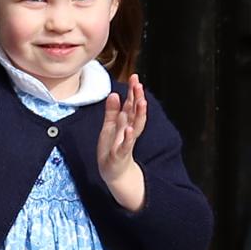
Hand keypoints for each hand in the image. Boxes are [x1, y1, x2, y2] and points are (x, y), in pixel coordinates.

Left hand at [97, 74, 147, 210]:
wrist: (114, 172)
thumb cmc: (111, 149)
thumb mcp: (109, 127)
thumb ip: (112, 111)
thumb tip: (113, 94)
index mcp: (125, 123)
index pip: (130, 104)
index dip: (133, 92)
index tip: (135, 77)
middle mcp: (128, 130)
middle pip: (135, 112)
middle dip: (138, 98)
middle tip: (139, 84)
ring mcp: (126, 142)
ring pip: (135, 126)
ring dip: (138, 114)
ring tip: (141, 102)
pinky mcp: (121, 154)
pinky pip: (126, 144)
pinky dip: (128, 137)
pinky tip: (128, 128)